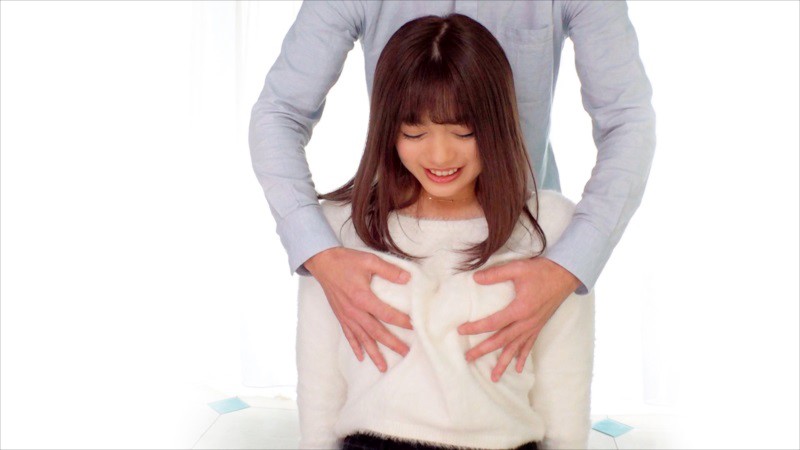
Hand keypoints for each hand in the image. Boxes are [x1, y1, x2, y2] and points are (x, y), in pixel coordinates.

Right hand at [304, 246, 413, 372]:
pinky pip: (349, 335)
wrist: (322, 262)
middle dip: (392, 344)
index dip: (402, 321)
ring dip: (374, 353)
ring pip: (363, 338)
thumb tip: (408, 278)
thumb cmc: (346, 260)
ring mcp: (346, 316)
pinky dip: (356, 347)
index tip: (415, 327)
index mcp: (363, 297)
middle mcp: (354, 311)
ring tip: (383, 367)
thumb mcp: (369, 260)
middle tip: (406, 353)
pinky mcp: (340, 316)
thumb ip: (389, 270)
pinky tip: (362, 357)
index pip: (387, 314)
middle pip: (376, 332)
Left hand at [457, 257, 581, 381]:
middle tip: (468, 358)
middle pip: (501, 340)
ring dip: (503, 363)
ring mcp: (533, 326)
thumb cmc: (542, 271)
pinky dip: (522, 357)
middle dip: (484, 350)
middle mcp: (526, 322)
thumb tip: (475, 278)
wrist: (566, 275)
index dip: (475, 327)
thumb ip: (496, 274)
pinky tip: (517, 369)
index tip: (461, 330)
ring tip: (493, 377)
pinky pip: (529, 346)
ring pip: (515, 348)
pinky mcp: (539, 326)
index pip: (493, 322)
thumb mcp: (518, 268)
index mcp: (520, 309)